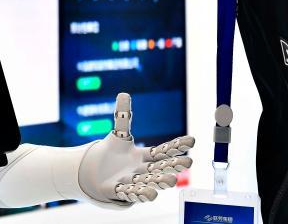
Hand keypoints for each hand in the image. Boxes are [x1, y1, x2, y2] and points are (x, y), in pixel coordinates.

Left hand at [77, 92, 194, 207]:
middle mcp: (142, 170)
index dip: (176, 146)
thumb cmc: (113, 154)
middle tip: (187, 163)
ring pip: (148, 182)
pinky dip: (138, 193)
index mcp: (145, 156)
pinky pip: (129, 192)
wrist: (96, 172)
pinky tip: (148, 194)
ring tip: (171, 181)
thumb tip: (124, 93)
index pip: (163, 151)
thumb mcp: (119, 134)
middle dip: (173, 166)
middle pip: (159, 168)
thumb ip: (123, 116)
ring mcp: (132, 181)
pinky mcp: (118, 190)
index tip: (191, 141)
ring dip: (159, 182)